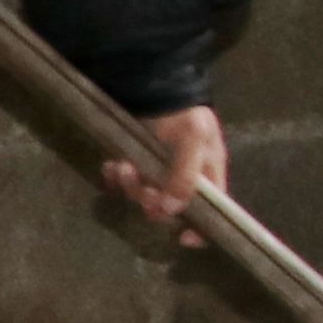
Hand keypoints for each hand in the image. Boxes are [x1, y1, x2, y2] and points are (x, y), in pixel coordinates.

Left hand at [101, 101, 227, 248]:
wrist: (156, 85)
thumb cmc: (184, 112)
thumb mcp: (194, 138)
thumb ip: (185, 174)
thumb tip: (172, 209)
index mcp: (206, 176)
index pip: (211, 212)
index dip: (200, 229)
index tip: (182, 237)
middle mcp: (183, 178)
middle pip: (168, 207)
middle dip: (149, 198)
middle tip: (136, 180)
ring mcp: (158, 172)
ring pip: (143, 195)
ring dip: (129, 186)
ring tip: (121, 166)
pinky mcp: (137, 162)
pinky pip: (124, 181)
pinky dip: (116, 177)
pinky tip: (111, 164)